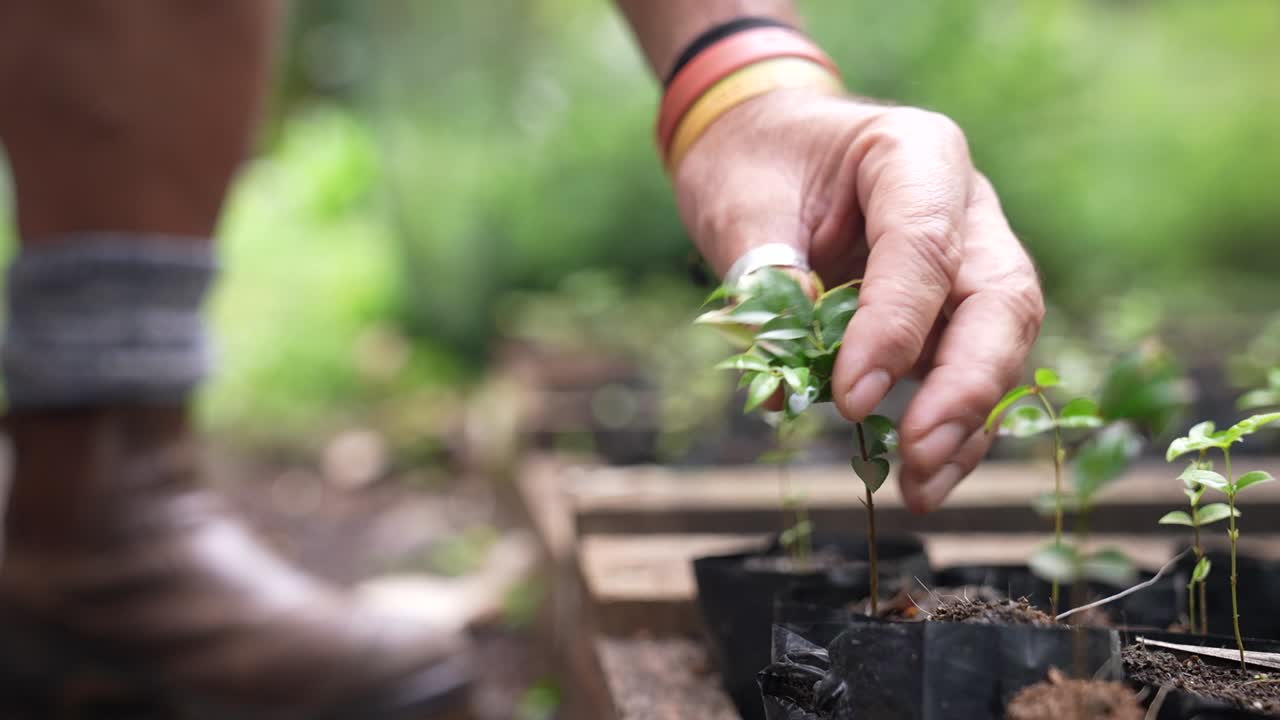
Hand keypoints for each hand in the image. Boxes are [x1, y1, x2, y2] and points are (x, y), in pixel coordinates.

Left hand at [674, 89, 1043, 512]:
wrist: (763, 142)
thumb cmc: (752, 161)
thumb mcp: (740, 204)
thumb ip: (768, 282)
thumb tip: (786, 392)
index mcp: (917, 152)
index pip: (924, 247)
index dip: (894, 329)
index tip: (848, 399)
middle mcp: (965, 203)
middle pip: (1000, 298)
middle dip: (966, 386)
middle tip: (918, 454)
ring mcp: (971, 255)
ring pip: (1000, 342)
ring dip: (968, 422)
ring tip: (921, 490)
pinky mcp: (955, 305)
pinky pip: (971, 366)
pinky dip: (953, 425)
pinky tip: (927, 477)